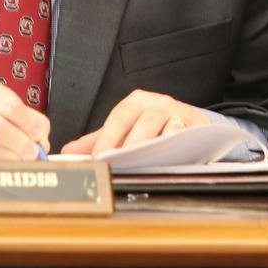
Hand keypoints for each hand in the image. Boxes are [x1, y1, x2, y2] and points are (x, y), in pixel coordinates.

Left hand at [60, 90, 215, 155]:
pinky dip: (178, 149)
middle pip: (143, 122)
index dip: (107, 139)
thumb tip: (69, 153)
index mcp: (136, 101)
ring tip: (140, 166)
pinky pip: (188, 136)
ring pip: (166, 130)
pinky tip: (167, 162)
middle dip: (130, 145)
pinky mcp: (198, 125)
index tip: (98, 158)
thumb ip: (97, 140)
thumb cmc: (151, 126)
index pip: (119, 118)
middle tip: (117, 164)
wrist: (187, 123)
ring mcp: (180, 113)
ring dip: (153, 149)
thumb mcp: (123, 129)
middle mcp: (159, 103)